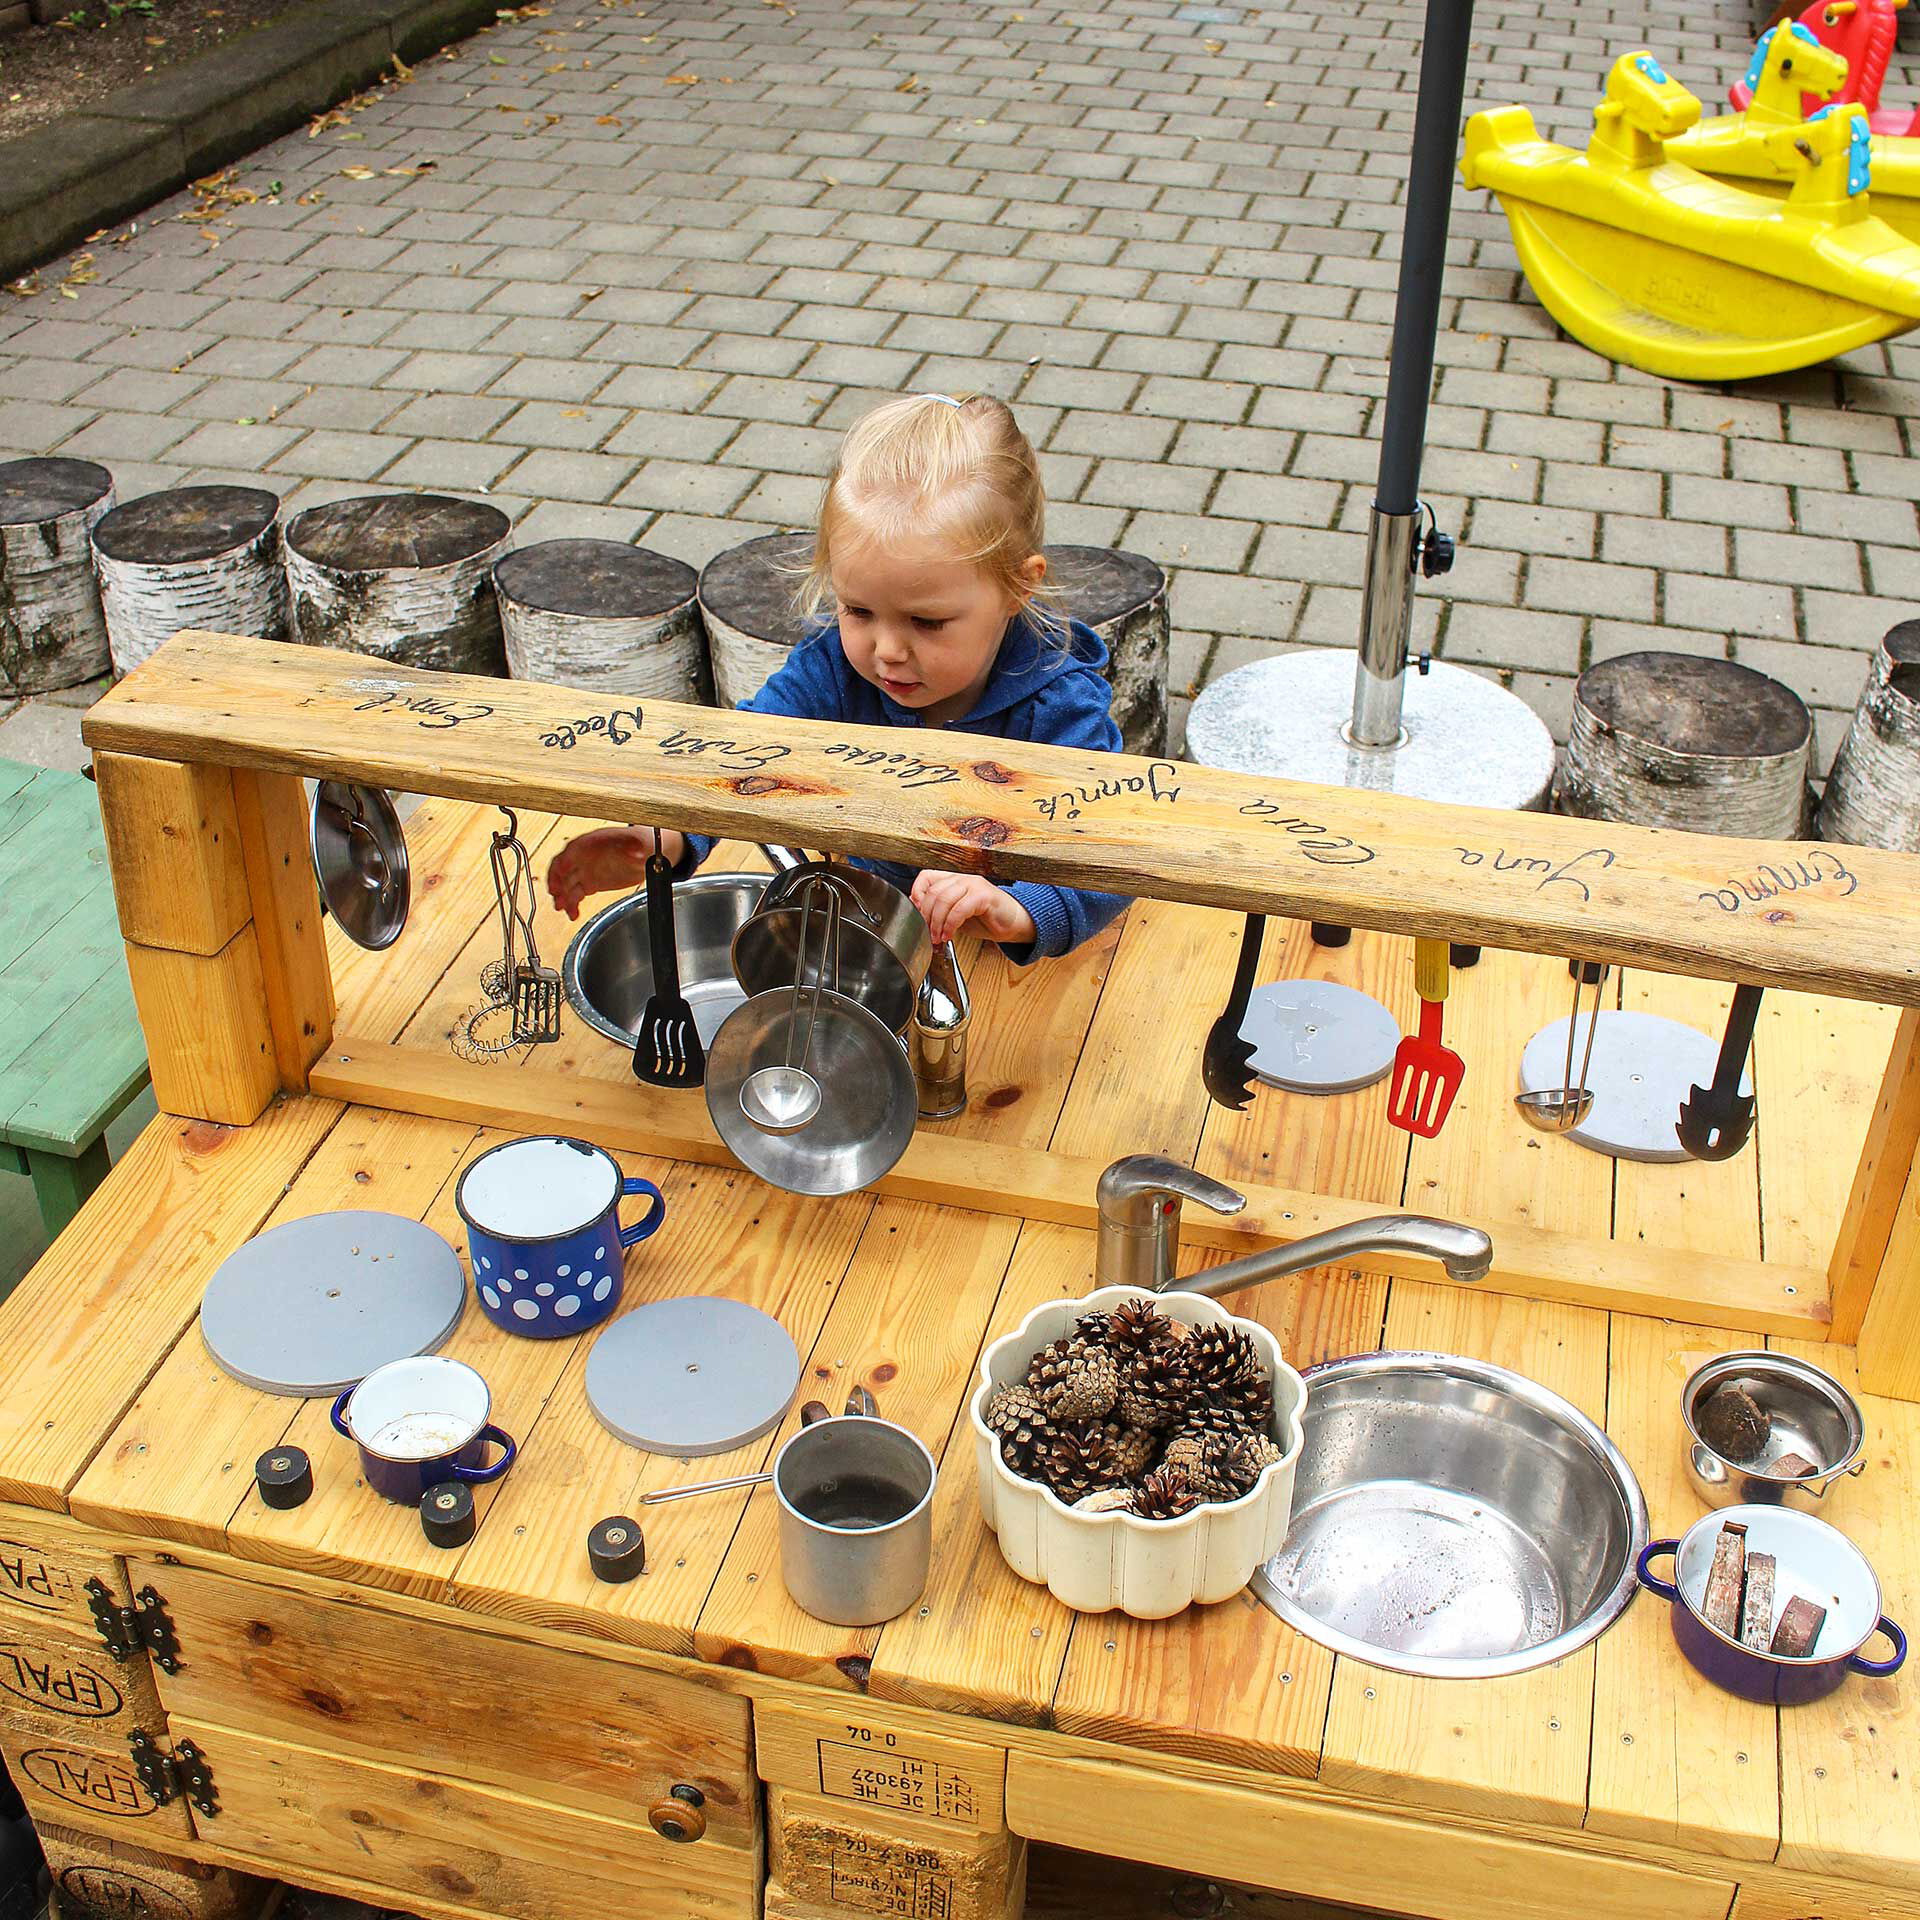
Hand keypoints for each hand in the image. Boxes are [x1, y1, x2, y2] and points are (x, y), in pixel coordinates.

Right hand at [547, 826, 683, 919]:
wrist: (644, 854)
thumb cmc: (638, 844)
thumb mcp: (637, 845)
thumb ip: (633, 849)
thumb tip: (635, 853)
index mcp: (592, 843)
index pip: (572, 851)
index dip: (564, 861)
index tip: (560, 872)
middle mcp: (585, 857)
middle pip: (563, 868)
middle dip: (557, 880)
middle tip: (556, 894)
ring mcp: (587, 871)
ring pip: (567, 884)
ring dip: (563, 896)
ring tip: (562, 908)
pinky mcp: (591, 883)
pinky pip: (576, 894)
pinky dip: (572, 904)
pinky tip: (573, 913)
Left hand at [911, 871, 1036, 947]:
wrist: (1013, 924)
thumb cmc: (985, 919)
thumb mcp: (955, 915)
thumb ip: (938, 911)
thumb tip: (917, 917)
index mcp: (953, 880)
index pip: (926, 877)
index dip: (917, 894)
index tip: (917, 916)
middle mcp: (963, 878)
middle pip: (933, 892)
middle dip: (926, 916)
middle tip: (927, 933)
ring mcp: (974, 884)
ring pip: (944, 899)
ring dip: (937, 923)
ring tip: (938, 937)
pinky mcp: (984, 896)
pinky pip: (960, 909)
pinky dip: (951, 924)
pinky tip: (950, 935)